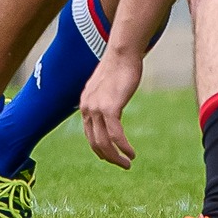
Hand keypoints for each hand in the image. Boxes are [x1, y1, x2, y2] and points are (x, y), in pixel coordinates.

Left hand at [80, 47, 143, 167]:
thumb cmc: (120, 66)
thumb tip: (111, 108)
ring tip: (128, 163)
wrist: (122, 52)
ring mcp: (96, 108)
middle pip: (95, 142)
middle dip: (109, 157)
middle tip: (122, 165)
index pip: (89, 134)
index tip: (112, 156)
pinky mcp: (109, 108)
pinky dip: (124, 147)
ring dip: (116, 156)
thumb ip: (105, 98)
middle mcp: (87, 108)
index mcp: (85, 104)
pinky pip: (116, 135)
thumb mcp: (107, 86)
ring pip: (104, 142)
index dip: (100, 149)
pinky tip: (132, 153)